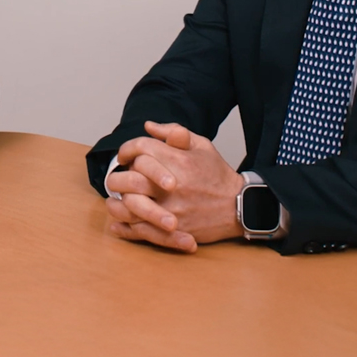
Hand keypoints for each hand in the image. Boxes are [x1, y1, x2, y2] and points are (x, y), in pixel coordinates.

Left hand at [104, 121, 242, 252]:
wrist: (238, 206)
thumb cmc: (217, 174)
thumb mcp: (201, 145)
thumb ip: (175, 132)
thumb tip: (148, 126)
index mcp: (178, 160)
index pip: (141, 149)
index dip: (127, 149)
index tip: (125, 155)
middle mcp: (171, 185)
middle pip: (130, 178)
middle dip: (119, 175)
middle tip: (120, 177)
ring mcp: (170, 210)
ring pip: (130, 206)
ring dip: (118, 201)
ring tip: (118, 197)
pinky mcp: (171, 231)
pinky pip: (139, 230)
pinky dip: (124, 226)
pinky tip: (117, 222)